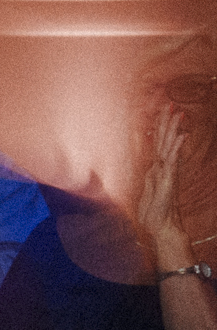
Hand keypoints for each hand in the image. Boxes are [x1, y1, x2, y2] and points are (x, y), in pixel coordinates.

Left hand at [137, 103, 186, 244]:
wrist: (160, 225)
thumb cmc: (153, 211)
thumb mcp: (146, 190)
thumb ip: (149, 178)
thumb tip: (152, 167)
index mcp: (157, 167)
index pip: (158, 143)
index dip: (159, 127)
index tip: (162, 111)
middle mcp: (164, 167)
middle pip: (165, 140)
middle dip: (167, 122)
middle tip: (171, 104)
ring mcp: (168, 172)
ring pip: (170, 146)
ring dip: (174, 129)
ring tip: (179, 113)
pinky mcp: (170, 179)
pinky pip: (174, 160)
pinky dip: (178, 147)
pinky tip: (183, 136)